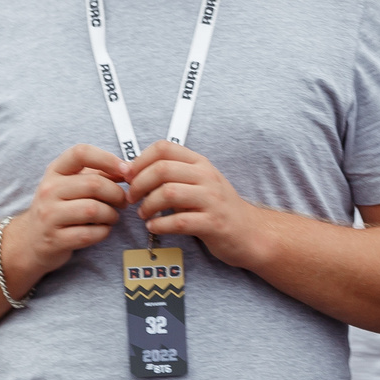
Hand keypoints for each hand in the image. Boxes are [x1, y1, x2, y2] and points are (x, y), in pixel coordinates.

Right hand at [16, 144, 134, 284]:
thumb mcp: (71, 185)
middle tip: (123, 202)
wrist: (31, 240)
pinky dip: (103, 232)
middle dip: (117, 194)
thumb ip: (98, 174)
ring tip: (111, 217)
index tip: (126, 170)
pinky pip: (90, 233)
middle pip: (94, 184)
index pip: (81, 153)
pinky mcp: (55, 239)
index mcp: (54, 171)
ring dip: (111, 214)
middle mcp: (48, 190)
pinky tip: (102, 230)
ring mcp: (49, 216)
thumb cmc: (59, 208)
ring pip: (94, 210)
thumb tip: (129, 169)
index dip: (108, 158)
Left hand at [124, 140, 274, 270]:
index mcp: (200, 164)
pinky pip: (179, 221)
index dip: (140, 160)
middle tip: (132, 197)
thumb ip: (172, 175)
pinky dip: (160, 225)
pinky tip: (154, 227)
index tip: (129, 175)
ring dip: (148, 205)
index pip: (164, 148)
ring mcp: (211, 200)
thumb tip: (133, 171)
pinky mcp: (213, 223)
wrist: (250, 231)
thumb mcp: (198, 182)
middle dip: (139, 184)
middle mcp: (206, 177)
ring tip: (144, 214)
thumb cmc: (218, 208)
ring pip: (169, 193)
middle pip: (162, 169)